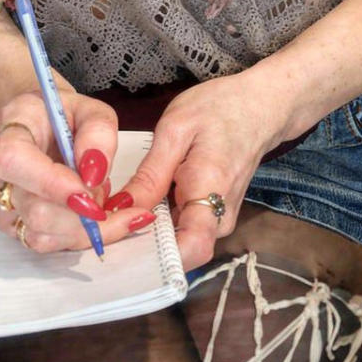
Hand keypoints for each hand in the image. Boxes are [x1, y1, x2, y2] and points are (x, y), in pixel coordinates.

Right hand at [0, 88, 158, 253]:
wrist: (39, 126)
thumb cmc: (59, 116)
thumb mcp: (88, 108)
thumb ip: (98, 131)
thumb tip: (94, 172)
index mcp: (8, 133)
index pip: (14, 162)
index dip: (52, 184)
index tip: (89, 192)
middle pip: (35, 211)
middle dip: (81, 210)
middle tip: (103, 187)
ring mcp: (3, 206)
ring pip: (42, 235)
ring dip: (82, 224)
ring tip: (94, 193)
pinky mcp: (16, 227)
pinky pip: (49, 244)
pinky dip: (81, 235)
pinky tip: (93, 214)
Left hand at [109, 72, 286, 271]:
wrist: (260, 106)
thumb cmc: (220, 109)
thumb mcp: (176, 129)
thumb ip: (150, 174)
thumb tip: (120, 209)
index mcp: (210, 192)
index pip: (190, 249)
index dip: (153, 255)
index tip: (118, 243)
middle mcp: (219, 217)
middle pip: (176, 251)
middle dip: (139, 243)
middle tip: (101, 226)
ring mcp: (219, 219)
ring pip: (177, 241)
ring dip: (147, 231)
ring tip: (116, 212)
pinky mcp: (214, 215)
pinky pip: (183, 228)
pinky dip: (160, 220)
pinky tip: (140, 202)